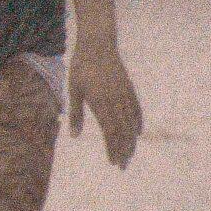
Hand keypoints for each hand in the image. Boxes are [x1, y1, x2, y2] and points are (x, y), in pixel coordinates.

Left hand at [68, 39, 142, 167]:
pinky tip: (137, 133)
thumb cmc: (81, 67)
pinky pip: (135, 109)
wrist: (98, 45)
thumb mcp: (74, 90)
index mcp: (100, 103)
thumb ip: (75, 114)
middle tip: (122, 166)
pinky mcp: (128, 88)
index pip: (109, 132)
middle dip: (123, 150)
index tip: (113, 162)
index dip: (112, 148)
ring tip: (129, 154)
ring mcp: (124, 94)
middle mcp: (115, 101)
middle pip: (122, 131)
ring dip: (130, 140)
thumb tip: (73, 136)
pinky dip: (137, 122)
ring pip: (130, 122)